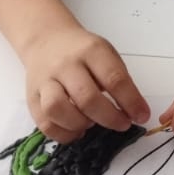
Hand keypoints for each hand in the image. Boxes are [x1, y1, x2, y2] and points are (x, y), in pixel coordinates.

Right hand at [21, 26, 148, 142]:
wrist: (47, 41)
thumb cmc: (83, 51)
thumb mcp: (106, 54)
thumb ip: (119, 80)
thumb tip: (135, 112)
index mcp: (91, 50)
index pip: (114, 78)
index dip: (130, 101)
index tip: (142, 115)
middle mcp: (66, 65)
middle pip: (86, 97)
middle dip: (109, 117)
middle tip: (122, 124)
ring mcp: (45, 81)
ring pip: (58, 109)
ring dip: (80, 124)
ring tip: (92, 124)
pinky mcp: (31, 98)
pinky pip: (44, 123)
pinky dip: (63, 133)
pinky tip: (77, 130)